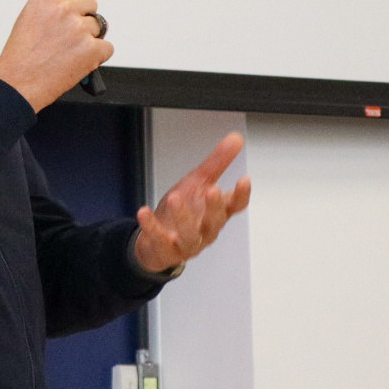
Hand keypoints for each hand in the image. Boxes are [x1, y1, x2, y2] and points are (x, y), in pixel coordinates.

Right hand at [0, 0, 110, 110]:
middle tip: (68, 37)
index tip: (75, 4)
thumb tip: (69, 2)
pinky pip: (107, 47)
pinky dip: (97, 57)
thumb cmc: (20, 56)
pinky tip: (78, 62)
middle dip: (83, 19)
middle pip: (91, 4)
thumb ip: (51, 6)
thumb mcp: (28, 17)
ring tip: (67, 53)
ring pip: (99, 27)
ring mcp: (79, 28)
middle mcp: (64, 9)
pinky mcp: (92, 49)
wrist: (18, 83)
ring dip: (89, 39)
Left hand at [133, 132, 251, 273]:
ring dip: (183, 216)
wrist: (156, 241)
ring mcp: (187, 243)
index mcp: (217, 213)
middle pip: (215, 221)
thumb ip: (217, 163)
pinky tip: (143, 211)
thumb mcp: (198, 182)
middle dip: (215, 207)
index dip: (241, 194)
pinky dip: (152, 226)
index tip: (244, 179)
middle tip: (213, 189)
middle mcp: (206, 230)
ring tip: (174, 197)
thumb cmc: (182, 210)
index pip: (235, 206)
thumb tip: (236, 138)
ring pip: (190, 234)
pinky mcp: (166, 250)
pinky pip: (160, 239)